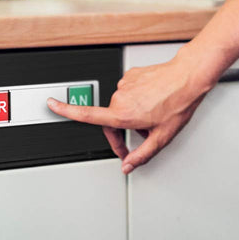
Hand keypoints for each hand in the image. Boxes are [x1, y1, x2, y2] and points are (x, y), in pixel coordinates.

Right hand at [46, 51, 212, 174]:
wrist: (188, 76)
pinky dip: (135, 100)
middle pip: (109, 119)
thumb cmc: (177, 103)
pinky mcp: (132, 74)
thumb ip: (141, 154)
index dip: (66, 111)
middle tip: (134, 142)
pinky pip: (128, 91)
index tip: (51, 104)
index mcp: (123, 114)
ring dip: (129, 114)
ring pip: (120, 105)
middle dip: (119, 132)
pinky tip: (151, 101)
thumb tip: (129, 165)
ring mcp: (126, 83)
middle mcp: (121, 97)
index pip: (87, 115)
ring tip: (150, 117)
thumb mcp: (162, 137)